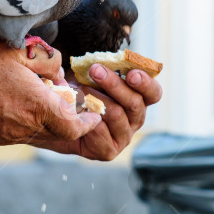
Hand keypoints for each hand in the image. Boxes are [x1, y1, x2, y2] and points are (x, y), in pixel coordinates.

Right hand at [0, 42, 100, 145]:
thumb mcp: (19, 51)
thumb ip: (47, 60)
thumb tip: (58, 72)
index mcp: (37, 106)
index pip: (73, 126)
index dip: (87, 122)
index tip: (93, 113)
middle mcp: (25, 127)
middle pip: (59, 131)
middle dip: (70, 118)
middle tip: (73, 101)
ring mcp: (8, 135)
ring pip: (41, 133)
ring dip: (49, 120)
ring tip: (44, 97)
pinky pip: (22, 133)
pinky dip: (30, 121)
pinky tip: (22, 101)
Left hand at [34, 63, 162, 160]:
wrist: (59, 121)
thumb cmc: (80, 93)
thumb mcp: (92, 78)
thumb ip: (102, 71)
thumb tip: (98, 63)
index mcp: (139, 99)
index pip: (154, 93)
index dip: (146, 83)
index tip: (131, 73)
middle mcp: (136, 119)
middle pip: (134, 102)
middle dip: (114, 84)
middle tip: (95, 70)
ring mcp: (125, 137)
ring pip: (116, 114)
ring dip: (95, 99)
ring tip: (78, 90)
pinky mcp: (109, 151)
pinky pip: (100, 130)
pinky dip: (86, 118)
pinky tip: (77, 112)